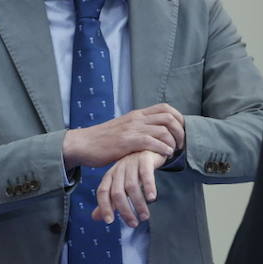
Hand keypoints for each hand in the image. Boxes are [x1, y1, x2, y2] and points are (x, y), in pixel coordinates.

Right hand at [62, 103, 184, 168]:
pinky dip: (163, 149)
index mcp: (136, 114)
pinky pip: (153, 142)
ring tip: (172, 152)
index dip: (178, 119)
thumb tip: (152, 134)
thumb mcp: (122, 128)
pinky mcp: (127, 141)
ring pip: (164, 130)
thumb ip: (137, 128)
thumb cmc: (101, 140)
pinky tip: (164, 155)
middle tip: (180, 145)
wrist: (82, 144)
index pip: (165, 108)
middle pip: (169, 118)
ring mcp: (131, 129)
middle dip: (180, 132)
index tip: (179, 132)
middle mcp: (136, 119)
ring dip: (173, 143)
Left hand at [92, 150, 165, 227]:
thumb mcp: (120, 185)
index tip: (109, 221)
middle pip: (117, 192)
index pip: (102, 192)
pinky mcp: (145, 159)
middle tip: (134, 224)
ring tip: (145, 216)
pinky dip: (149, 187)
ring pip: (132, 186)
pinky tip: (152, 198)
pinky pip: (146, 174)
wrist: (149, 149)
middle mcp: (118, 170)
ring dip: (138, 203)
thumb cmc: (133, 171)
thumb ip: (110, 201)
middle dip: (124, 210)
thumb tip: (96, 218)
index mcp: (110, 176)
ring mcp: (131, 164)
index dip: (104, 206)